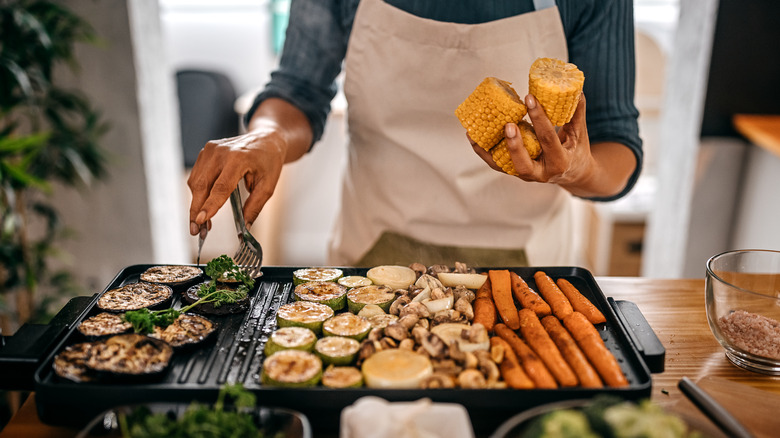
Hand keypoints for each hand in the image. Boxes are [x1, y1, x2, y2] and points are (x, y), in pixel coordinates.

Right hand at [187, 98, 311, 235]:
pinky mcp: (206, 151)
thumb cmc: (269, 161)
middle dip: (197, 210)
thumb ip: (255, 206)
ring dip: (197, 203)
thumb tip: (245, 226)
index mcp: (239, 158)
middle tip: (197, 231)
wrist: (266, 139)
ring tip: (203, 223)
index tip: (201, 220)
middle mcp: (221, 152)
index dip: (210, 205)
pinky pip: (197, 176)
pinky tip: (205, 205)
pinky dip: (199, 192)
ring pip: (196, 182)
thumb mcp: (268, 185)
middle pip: (203, 185)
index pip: (221, 186)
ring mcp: (211, 150)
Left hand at [471, 93, 634, 197]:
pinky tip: (473, 137)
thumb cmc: (576, 150)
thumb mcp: (579, 133)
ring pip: (504, 166)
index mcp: (559, 162)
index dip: (539, 118)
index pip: (548, 138)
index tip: (529, 98)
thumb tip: (576, 89)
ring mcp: (526, 175)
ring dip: (488, 151)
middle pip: (523, 163)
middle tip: (507, 125)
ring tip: (474, 132)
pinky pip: (496, 164)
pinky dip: (483, 152)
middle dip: (514, 145)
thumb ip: (576, 113)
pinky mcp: (515, 172)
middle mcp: (541, 173)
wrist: (572, 173)